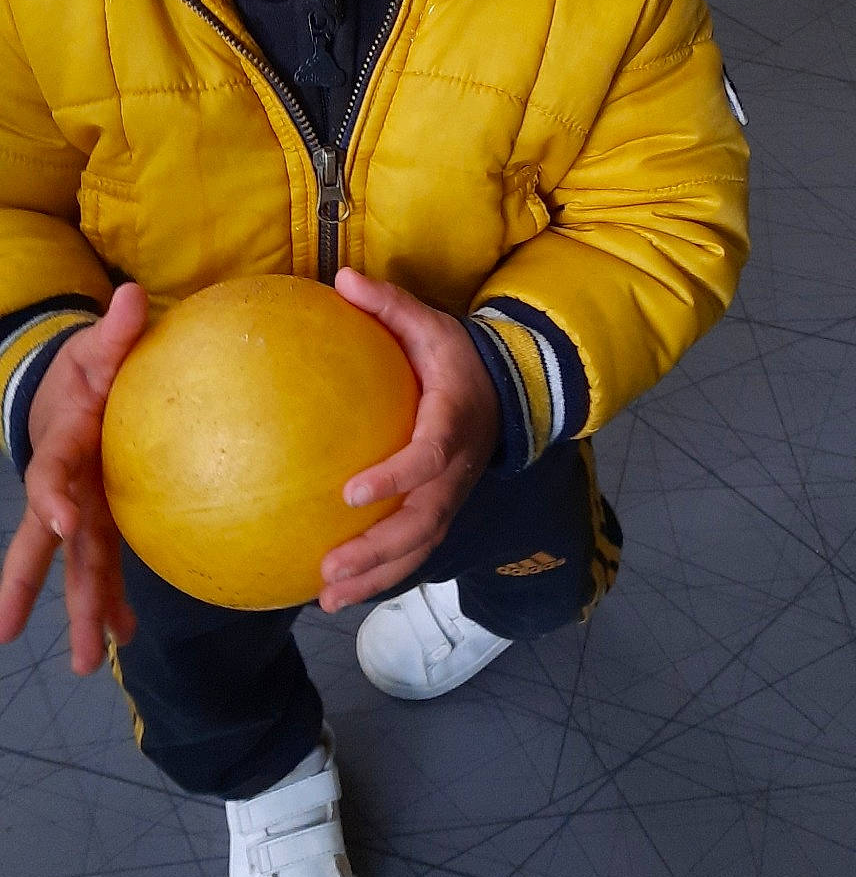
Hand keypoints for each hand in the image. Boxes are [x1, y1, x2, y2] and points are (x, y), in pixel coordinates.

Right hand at [0, 282, 147, 672]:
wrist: (67, 388)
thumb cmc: (86, 368)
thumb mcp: (96, 348)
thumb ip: (114, 331)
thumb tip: (129, 295)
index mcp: (63, 445)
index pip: (51, 474)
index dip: (53, 497)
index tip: (62, 522)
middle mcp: (63, 487)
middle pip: (45, 543)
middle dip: (36, 588)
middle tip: (24, 636)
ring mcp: (79, 506)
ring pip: (75, 565)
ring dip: (84, 609)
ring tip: (93, 661)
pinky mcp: (101, 516)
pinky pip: (106, 560)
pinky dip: (115, 596)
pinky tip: (127, 633)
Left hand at [319, 267, 499, 609]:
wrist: (506, 389)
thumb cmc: (457, 357)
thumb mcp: (430, 324)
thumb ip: (389, 305)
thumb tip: (341, 278)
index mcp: (453, 422)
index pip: (429, 457)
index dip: (395, 478)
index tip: (350, 492)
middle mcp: (456, 470)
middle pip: (423, 521)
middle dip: (378, 550)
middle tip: (331, 567)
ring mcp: (453, 496)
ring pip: (420, 547)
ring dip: (376, 576)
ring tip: (328, 598)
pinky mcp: (442, 511)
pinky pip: (416, 551)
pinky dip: (382, 577)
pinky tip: (339, 594)